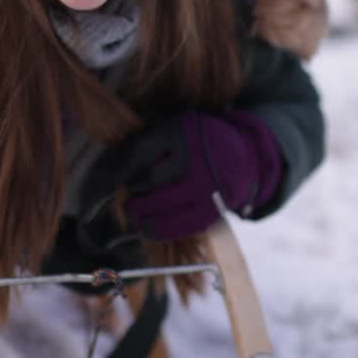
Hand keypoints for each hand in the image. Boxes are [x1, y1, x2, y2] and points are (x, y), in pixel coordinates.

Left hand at [93, 110, 283, 240]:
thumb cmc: (199, 142)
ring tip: (134, 213)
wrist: (244, 156)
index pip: (142, 152)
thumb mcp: (177, 127)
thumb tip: (113, 167)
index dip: (123, 167)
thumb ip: (148, 142)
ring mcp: (204, 187)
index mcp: (181, 133)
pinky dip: (157, 230)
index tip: (116, 176)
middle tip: (128, 197)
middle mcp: (193, 159)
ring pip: (160, 206)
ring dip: (140, 213)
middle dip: (132, 191)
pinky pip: (177, 227)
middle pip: (149, 181)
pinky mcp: (211, 210)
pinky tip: (147, 227)